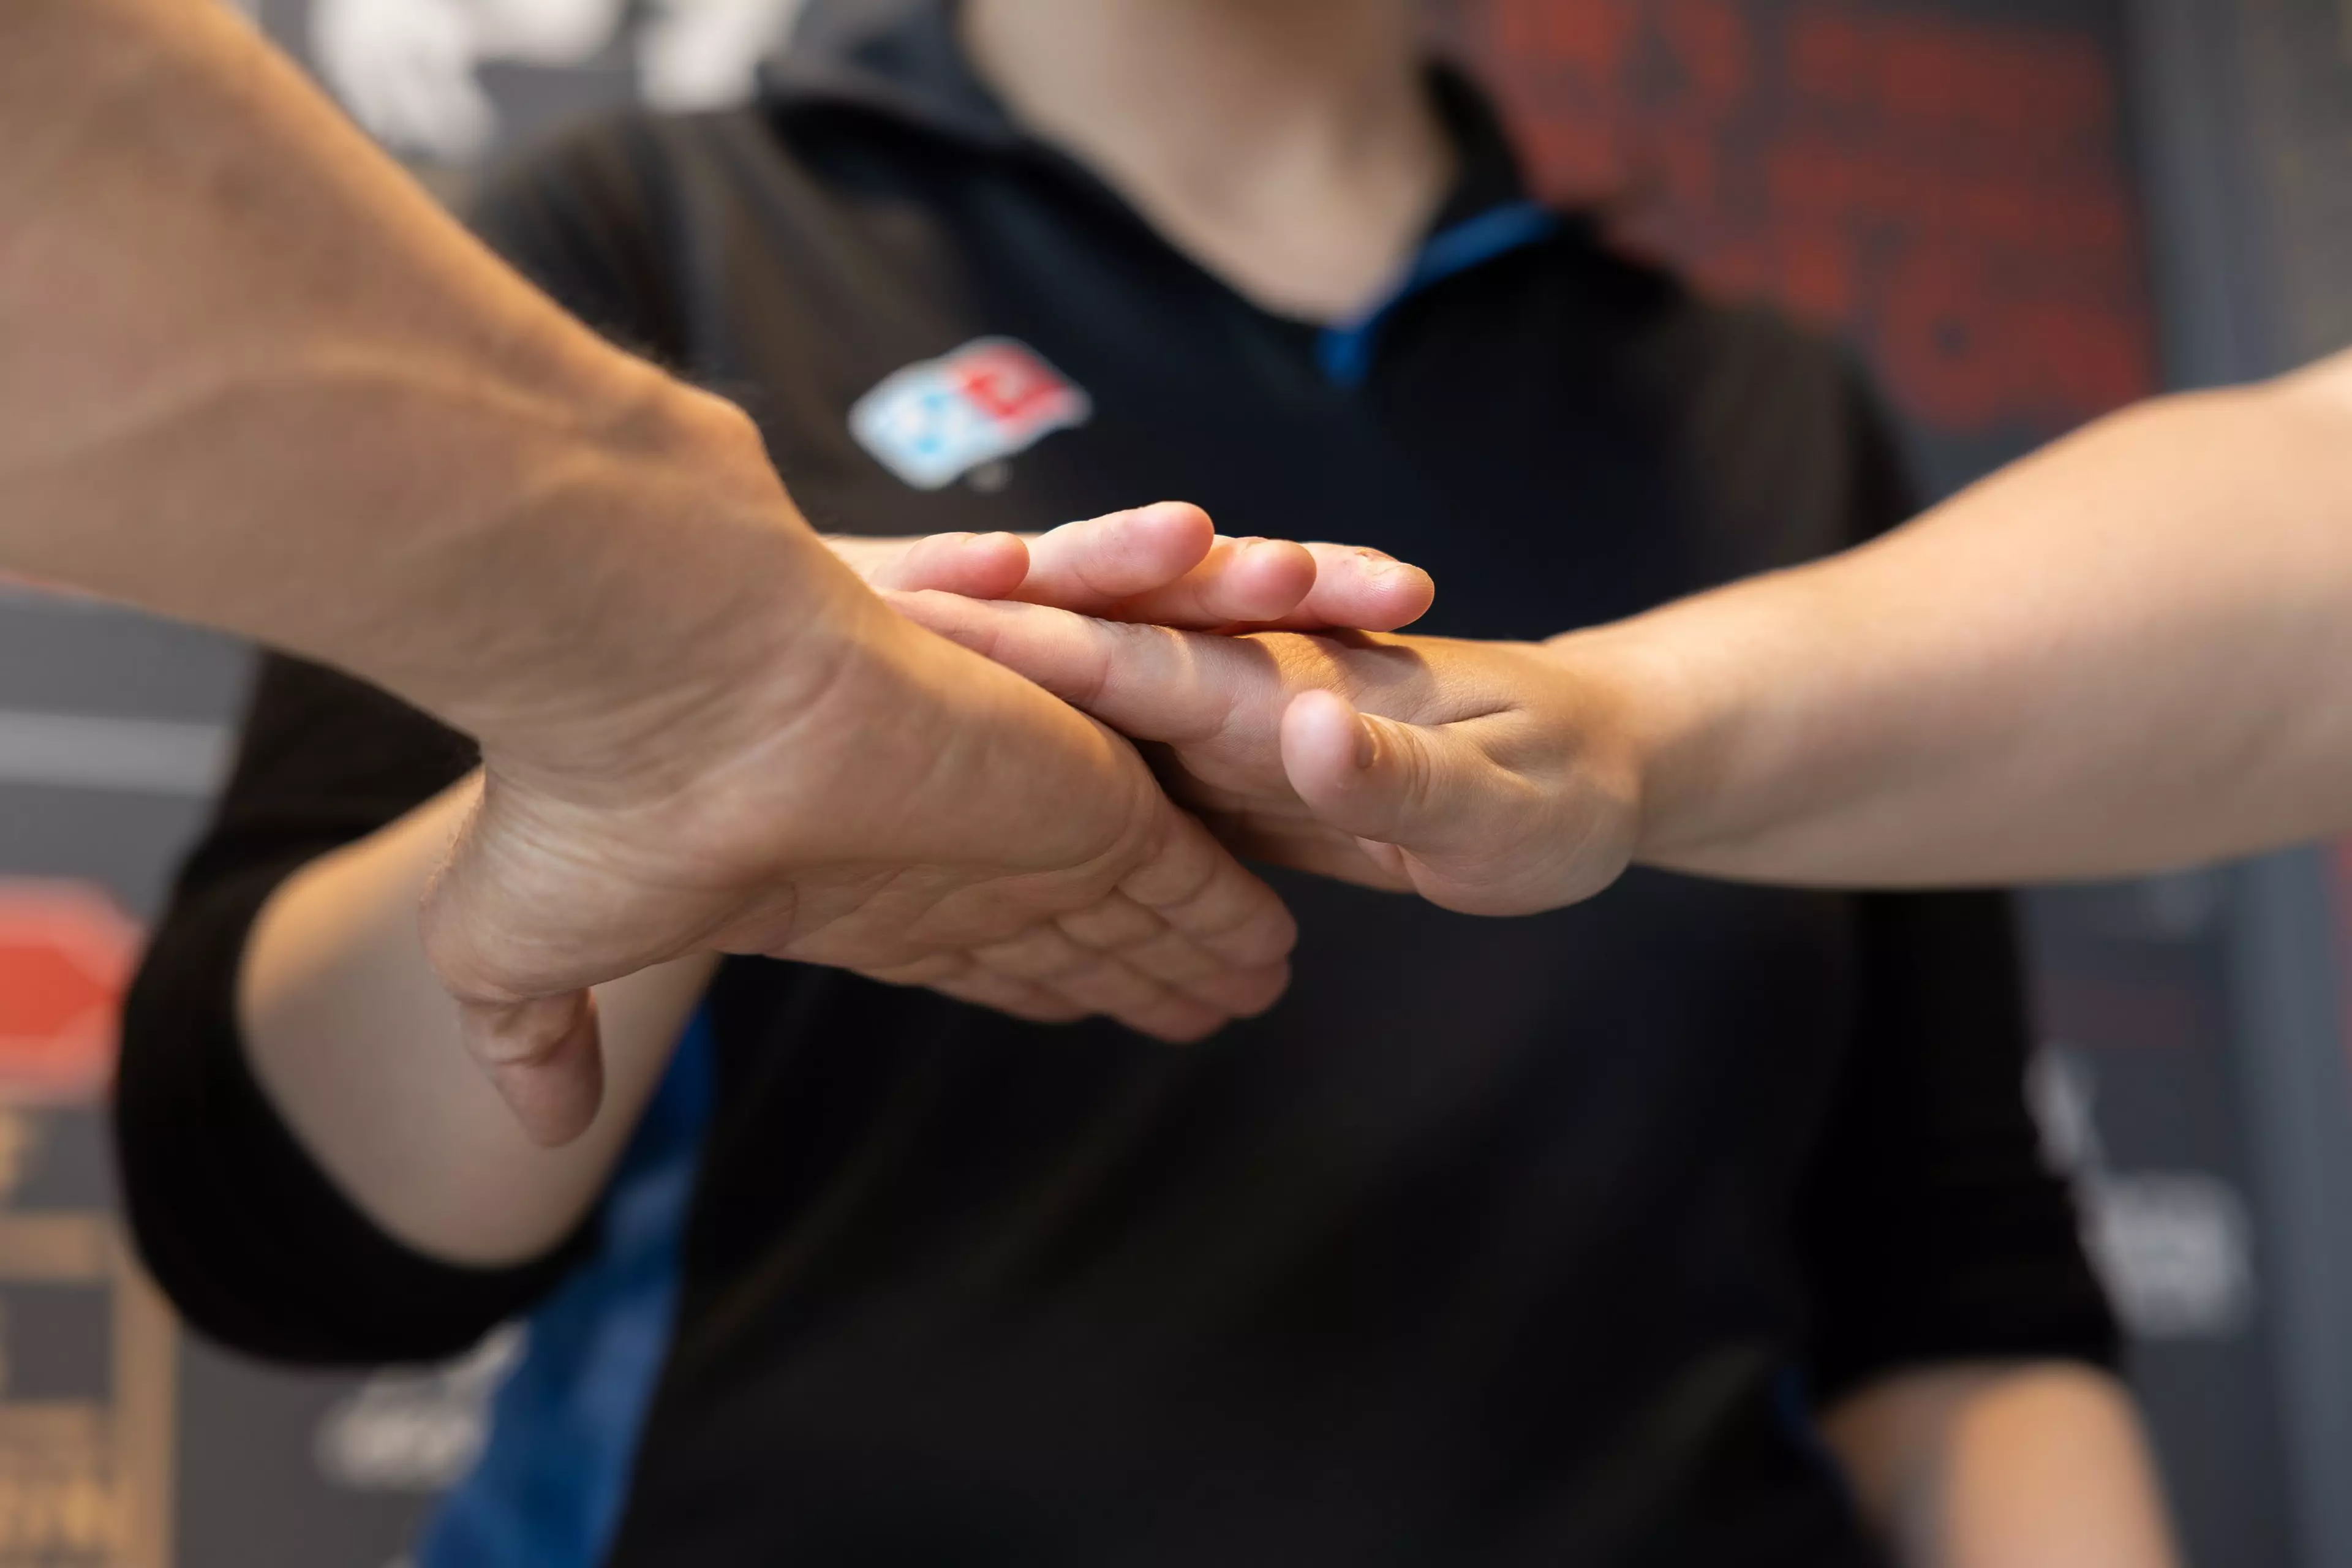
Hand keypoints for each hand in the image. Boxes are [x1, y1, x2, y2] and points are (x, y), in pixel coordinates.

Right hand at [415, 423, 1421, 1145]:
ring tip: (1264, 980)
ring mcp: (1017, 812)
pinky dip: (1232, 908)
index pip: (962, 950)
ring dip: (1203, 942)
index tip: (1066, 1007)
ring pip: (1141, 897)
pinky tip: (1276, 950)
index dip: (1020, 981)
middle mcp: (945, 846)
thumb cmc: (587, 793)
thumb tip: (534, 1130)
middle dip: (1137, 966)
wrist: (647, 667)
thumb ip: (543, 1040)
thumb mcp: (521, 945)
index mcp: (845, 882)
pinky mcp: (1084, 784)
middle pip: (1073, 928)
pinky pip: (1189, 859)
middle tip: (1202, 999)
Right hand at [890, 595, 1648, 916]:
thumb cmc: (1567, 793)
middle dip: (977, 623)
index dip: (1039, 634)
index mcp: (1286, 689)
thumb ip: (1400, 773)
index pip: (1146, 653)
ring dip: (992, 666)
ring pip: (1084, 693)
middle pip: (1089, 647)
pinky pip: (1108, 756)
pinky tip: (962, 763)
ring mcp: (1217, 728)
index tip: (927, 611)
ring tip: (883, 646)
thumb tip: (1297, 723)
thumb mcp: (1503, 807)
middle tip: (850, 605)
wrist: (1598, 774)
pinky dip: (1037, 743)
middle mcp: (1234, 692)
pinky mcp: (1215, 770)